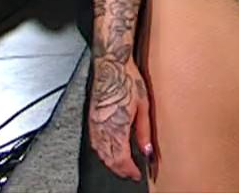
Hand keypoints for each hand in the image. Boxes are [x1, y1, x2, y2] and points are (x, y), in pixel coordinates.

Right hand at [88, 56, 153, 181]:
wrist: (110, 65)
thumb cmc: (128, 81)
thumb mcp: (144, 105)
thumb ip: (144, 131)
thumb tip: (147, 151)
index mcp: (117, 127)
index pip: (121, 159)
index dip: (129, 170)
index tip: (137, 174)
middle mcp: (103, 129)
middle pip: (109, 159)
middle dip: (121, 170)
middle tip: (131, 173)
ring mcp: (94, 125)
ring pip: (100, 153)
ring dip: (111, 163)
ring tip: (123, 166)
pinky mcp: (91, 120)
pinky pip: (95, 144)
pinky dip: (102, 153)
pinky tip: (109, 153)